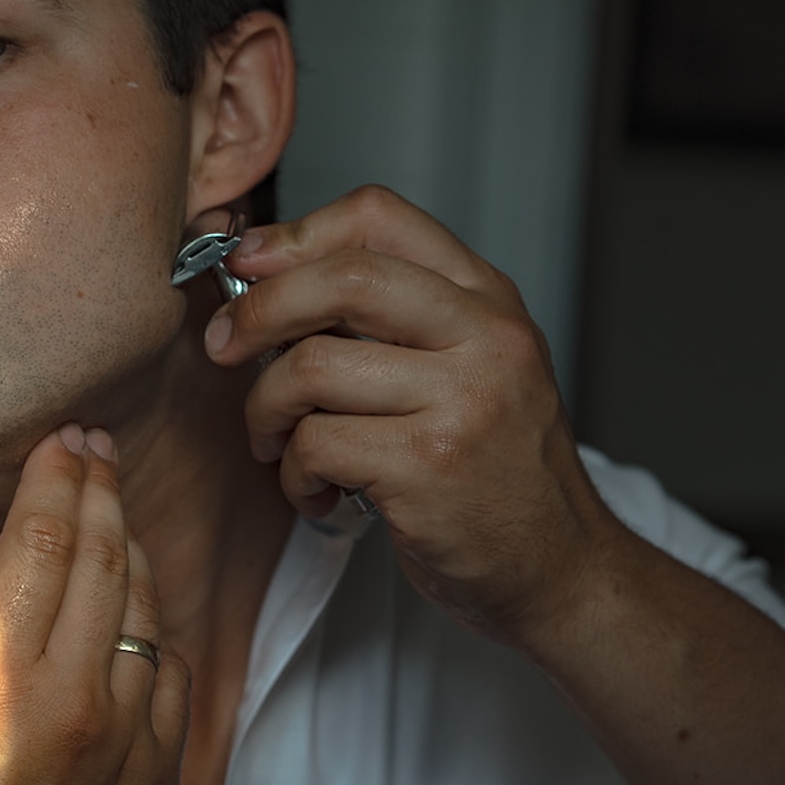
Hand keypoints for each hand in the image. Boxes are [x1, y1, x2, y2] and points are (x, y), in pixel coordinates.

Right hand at [0, 427, 189, 784]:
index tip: (64, 439)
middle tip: (96, 449)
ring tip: (112, 515)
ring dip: (130, 552)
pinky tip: (135, 614)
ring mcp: (129, 746)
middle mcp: (76, 705)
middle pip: (103, 561)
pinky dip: (154, 631)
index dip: (56, 479)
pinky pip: (171, 678)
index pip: (42, 545)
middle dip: (100, 491)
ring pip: (146, 614)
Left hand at [204, 185, 621, 650]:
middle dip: (259, 310)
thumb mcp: (471, 367)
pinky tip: (320, 492)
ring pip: (311, 368)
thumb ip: (391, 318)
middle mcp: (485, 337)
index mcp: (488, 299)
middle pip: (341, 278)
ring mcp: (463, 400)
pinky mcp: (430, 466)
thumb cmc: (496, 472)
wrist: (559, 568)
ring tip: (281, 445)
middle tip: (225, 347)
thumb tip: (264, 276)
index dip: (295, 234)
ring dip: (268, 411)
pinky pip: (315, 445)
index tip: (248, 266)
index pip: (379, 217)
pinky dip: (294, 475)